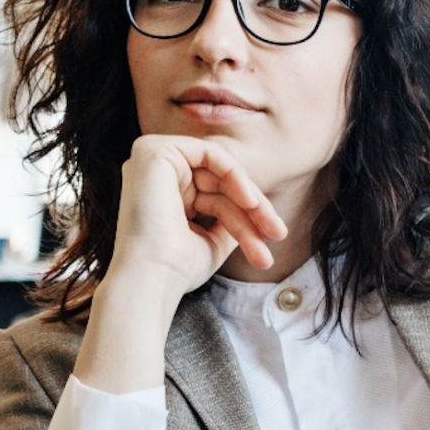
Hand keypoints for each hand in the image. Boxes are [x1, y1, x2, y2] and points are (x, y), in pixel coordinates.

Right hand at [108, 134, 287, 295]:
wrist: (152, 278)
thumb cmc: (176, 269)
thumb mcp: (212, 241)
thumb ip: (230, 219)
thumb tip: (254, 208)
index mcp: (162, 196)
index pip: (214, 197)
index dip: (246, 217)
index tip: (271, 242)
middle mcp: (154, 176)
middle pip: (219, 184)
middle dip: (254, 210)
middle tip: (278, 235)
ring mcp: (151, 161)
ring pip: (220, 171)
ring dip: (251, 201)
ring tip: (271, 230)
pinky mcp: (154, 151)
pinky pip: (211, 153)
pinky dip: (235, 175)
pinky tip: (250, 201)